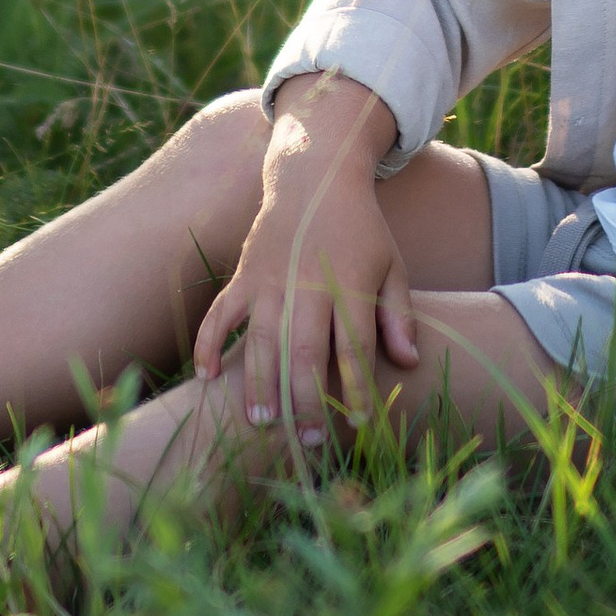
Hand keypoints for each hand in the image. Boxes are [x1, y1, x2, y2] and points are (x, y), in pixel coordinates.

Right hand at [193, 74, 414, 454]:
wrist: (315, 174)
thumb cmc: (360, 229)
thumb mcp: (392, 265)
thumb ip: (399, 314)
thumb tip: (408, 362)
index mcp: (349, 284)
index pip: (354, 348)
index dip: (358, 389)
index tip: (361, 424)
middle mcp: (307, 284)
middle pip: (304, 352)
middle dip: (306, 400)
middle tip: (309, 440)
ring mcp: (269, 280)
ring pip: (261, 340)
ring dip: (260, 384)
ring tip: (262, 423)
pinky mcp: (243, 275)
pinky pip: (220, 314)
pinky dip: (209, 344)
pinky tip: (207, 378)